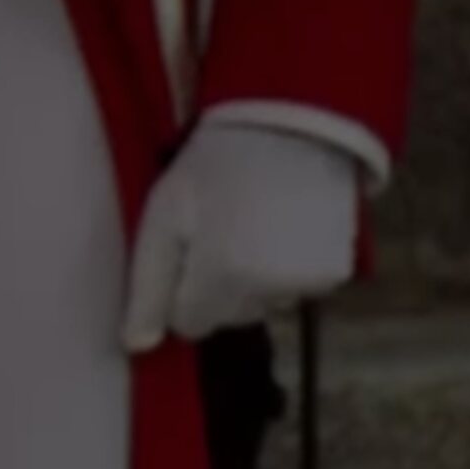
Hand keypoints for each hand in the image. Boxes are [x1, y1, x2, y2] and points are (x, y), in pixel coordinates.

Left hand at [119, 119, 362, 351]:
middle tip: (225, 226)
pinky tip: (286, 227)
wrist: (294, 122)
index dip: (182, 286)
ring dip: (256, 278)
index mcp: (220, 275)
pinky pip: (296, 290)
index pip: (188, 322)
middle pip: (228, 316)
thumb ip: (148, 283)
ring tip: (257, 222)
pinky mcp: (332, 274)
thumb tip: (137, 346)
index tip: (190, 245)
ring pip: (263, 305)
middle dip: (220, 284)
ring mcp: (303, 286)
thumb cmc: (218, 161)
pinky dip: (289, 269)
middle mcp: (265, 291)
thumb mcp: (165, 212)